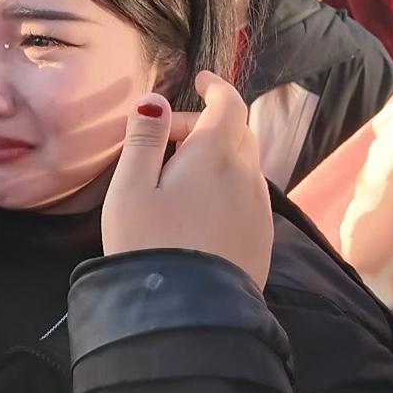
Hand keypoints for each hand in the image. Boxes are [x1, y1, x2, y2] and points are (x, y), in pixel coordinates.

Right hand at [102, 72, 271, 287]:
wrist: (188, 313)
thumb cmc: (149, 244)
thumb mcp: (130, 188)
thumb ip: (145, 138)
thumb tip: (156, 100)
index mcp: (216, 154)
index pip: (229, 103)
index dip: (216, 86)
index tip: (201, 79)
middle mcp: (247, 175)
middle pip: (237, 132)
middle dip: (207, 123)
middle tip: (169, 135)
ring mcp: (259, 208)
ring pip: (244, 164)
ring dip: (218, 156)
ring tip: (180, 176)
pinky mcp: (261, 237)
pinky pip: (247, 195)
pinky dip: (227, 184)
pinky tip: (200, 209)